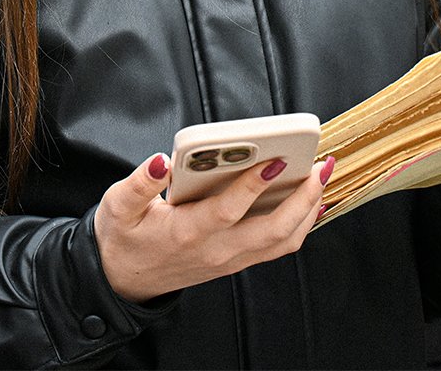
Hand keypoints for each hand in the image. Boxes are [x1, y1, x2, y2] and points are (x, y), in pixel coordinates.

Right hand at [95, 152, 331, 303]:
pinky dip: (300, 225)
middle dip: (302, 198)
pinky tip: (309, 202)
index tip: (275, 160)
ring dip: (308, 211)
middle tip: (319, 166)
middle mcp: (215, 250)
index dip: (254, 185)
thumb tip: (161, 161)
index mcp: (186, 232)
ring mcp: (229, 259)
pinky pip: (277, 247)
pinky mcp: (235, 260)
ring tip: (321, 177)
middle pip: (272, 230)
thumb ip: (140, 183)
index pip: (228, 210)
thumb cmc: (123, 239)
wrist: (123, 281)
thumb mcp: (118, 207)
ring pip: (282, 242)